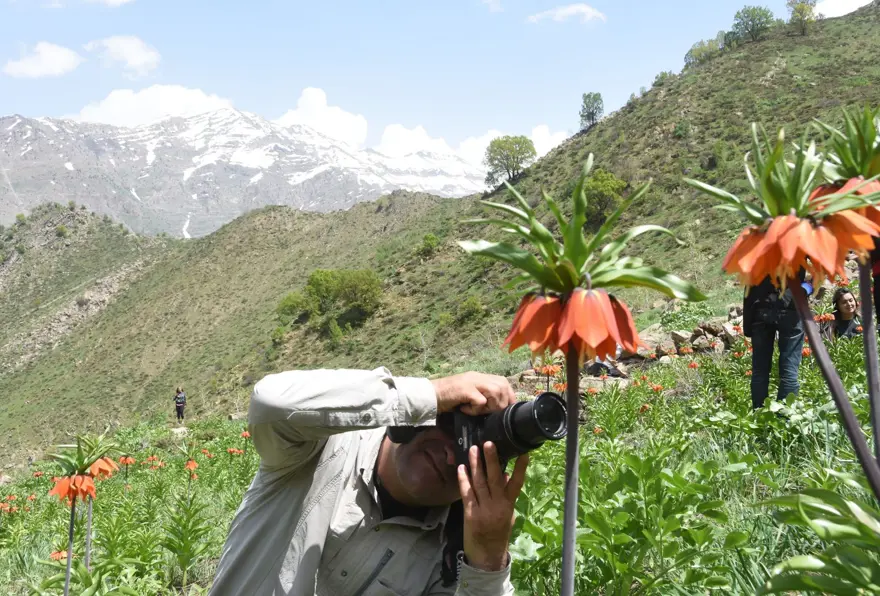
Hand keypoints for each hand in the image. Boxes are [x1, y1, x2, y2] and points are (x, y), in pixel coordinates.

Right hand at [431, 372, 516, 415]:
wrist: (429, 396)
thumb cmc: (447, 398)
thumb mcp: (468, 394)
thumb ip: (481, 395)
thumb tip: (497, 407)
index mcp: (479, 376)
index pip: (503, 382)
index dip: (508, 396)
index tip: (506, 408)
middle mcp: (477, 376)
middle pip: (502, 385)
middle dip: (501, 402)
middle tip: (488, 411)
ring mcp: (471, 382)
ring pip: (495, 391)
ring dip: (490, 406)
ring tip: (477, 411)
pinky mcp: (465, 390)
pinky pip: (480, 400)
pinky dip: (476, 409)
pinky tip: (465, 410)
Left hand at [457, 442, 528, 571]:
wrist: (486, 556)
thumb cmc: (498, 534)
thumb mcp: (508, 515)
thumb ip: (507, 497)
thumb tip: (507, 476)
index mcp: (509, 506)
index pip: (517, 484)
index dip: (520, 469)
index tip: (524, 454)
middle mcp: (497, 506)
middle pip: (495, 478)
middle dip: (491, 460)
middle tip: (488, 443)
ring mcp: (483, 509)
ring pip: (479, 482)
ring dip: (476, 464)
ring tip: (473, 449)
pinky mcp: (470, 513)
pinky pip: (467, 493)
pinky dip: (464, 480)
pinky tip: (462, 468)